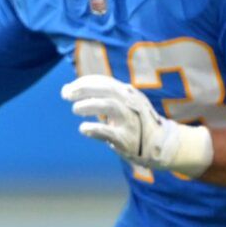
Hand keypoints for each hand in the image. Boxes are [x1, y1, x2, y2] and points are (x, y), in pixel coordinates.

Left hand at [64, 75, 213, 175]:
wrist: (159, 144)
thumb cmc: (132, 123)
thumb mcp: (121, 104)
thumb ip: (98, 97)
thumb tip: (66, 89)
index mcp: (128, 94)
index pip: (105, 82)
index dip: (85, 82)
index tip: (68, 88)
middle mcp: (131, 104)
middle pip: (108, 90)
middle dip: (85, 89)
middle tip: (66, 95)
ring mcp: (131, 121)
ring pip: (110, 106)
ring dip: (90, 105)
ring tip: (75, 109)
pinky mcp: (127, 139)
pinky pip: (110, 132)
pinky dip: (94, 129)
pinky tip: (83, 129)